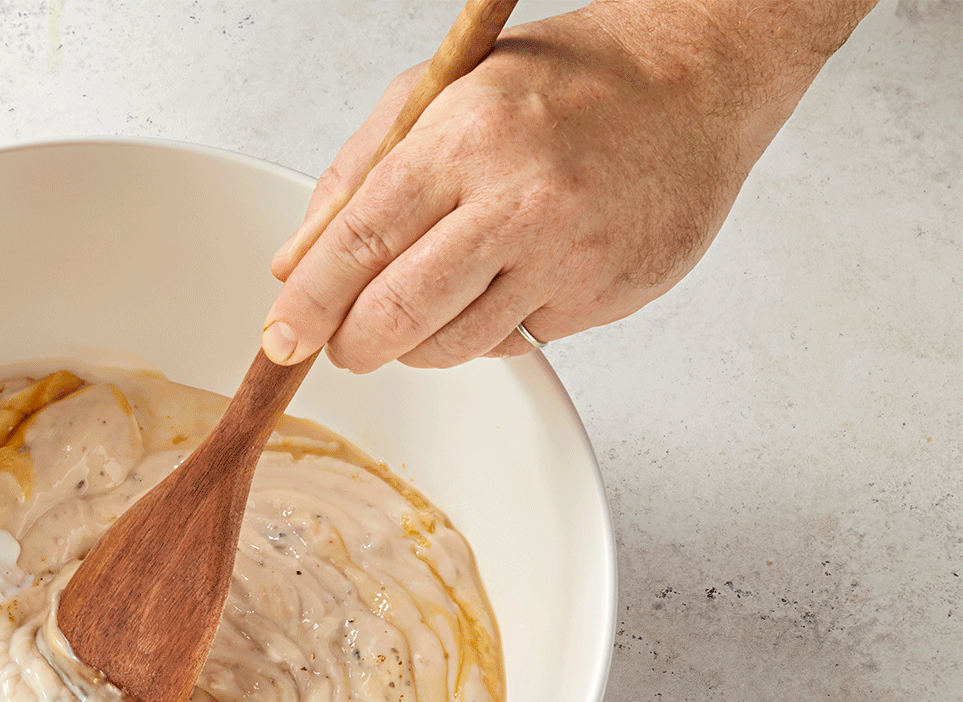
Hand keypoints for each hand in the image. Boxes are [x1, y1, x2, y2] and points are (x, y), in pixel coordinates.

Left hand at [261, 1, 868, 370]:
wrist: (695, 80)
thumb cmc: (566, 81)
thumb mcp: (441, 93)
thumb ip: (357, 176)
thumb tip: (295, 265)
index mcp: (465, 139)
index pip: (358, 243)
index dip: (308, 304)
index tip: (280, 338)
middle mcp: (519, 201)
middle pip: (397, 315)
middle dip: (354, 345)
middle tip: (344, 343)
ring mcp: (568, 256)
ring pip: (451, 347)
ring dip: (418, 343)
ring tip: (430, 297)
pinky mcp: (604, 297)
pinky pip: (512, 344)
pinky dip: (487, 330)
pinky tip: (504, 282)